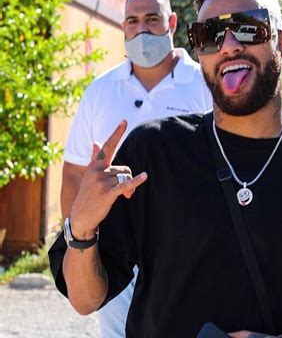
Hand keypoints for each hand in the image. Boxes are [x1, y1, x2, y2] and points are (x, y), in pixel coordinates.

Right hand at [69, 120, 147, 237]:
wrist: (81, 216)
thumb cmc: (88, 195)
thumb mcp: (90, 176)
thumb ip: (95, 159)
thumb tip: (96, 142)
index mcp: (94, 166)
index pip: (107, 147)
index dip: (116, 134)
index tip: (124, 121)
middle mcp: (97, 172)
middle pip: (123, 168)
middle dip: (127, 179)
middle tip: (125, 191)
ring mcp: (101, 182)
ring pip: (125, 177)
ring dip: (129, 188)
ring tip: (124, 196)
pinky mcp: (107, 194)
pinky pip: (124, 184)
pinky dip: (135, 182)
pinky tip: (144, 177)